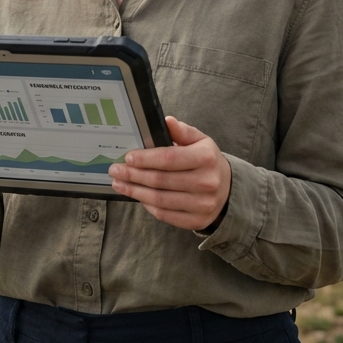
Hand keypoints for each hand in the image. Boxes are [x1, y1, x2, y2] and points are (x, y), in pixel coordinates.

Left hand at [108, 116, 230, 230]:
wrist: (227, 189)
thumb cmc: (207, 161)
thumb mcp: (200, 140)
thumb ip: (182, 131)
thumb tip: (167, 121)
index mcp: (206, 158)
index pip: (169, 158)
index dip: (145, 159)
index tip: (128, 157)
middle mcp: (207, 182)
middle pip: (161, 180)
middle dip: (133, 175)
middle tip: (115, 170)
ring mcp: (203, 204)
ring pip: (160, 200)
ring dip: (135, 191)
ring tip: (120, 183)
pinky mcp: (197, 221)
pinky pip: (165, 215)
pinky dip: (147, 206)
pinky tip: (137, 196)